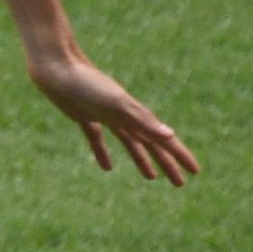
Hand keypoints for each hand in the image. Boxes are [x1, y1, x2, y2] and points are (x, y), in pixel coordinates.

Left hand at [27, 53, 199, 183]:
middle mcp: (124, 116)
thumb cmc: (87, 84)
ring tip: (151, 178)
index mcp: (136, 115)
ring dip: (141, 159)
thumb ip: (142, 120)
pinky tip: (107, 168)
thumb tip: (169, 135)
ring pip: (129, 142)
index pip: (164, 140)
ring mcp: (105, 116)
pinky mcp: (84, 117)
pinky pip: (98, 140)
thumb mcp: (116, 104)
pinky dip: (104, 153)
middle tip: (179, 184)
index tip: (195, 171)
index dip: (180, 155)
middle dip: (167, 163)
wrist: (57, 67)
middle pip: (150, 145)